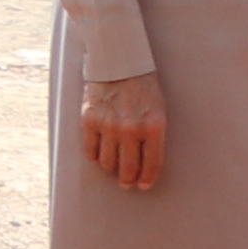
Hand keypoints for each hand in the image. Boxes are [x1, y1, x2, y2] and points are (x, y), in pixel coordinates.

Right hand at [79, 71, 168, 193]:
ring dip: (111, 168)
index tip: (144, 184)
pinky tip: (100, 152)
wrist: (118, 63)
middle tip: (127, 182)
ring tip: (114, 165)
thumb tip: (145, 163)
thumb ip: (153, 136)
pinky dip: (95, 156)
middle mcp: (130, 128)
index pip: (152, 164)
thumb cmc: (143, 87)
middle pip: (128, 168)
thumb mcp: (157, 110)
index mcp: (153, 126)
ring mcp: (108, 125)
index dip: (147, 178)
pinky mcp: (89, 120)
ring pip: (108, 163)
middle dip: (128, 180)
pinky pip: (90, 150)